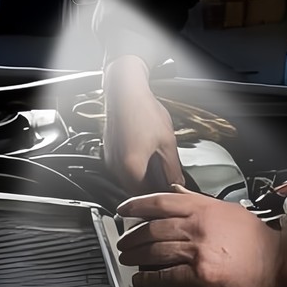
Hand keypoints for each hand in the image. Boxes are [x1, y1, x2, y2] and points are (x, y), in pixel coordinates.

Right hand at [103, 56, 183, 193]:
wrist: (124, 90)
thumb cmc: (142, 109)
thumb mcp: (167, 141)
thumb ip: (173, 168)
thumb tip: (177, 183)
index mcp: (131, 167)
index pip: (146, 196)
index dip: (161, 196)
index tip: (171, 193)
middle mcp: (116, 166)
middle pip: (135, 190)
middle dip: (151, 188)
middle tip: (167, 182)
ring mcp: (110, 159)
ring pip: (127, 180)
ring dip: (142, 178)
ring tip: (158, 169)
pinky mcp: (109, 151)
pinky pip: (121, 168)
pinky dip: (133, 168)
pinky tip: (146, 157)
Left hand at [116, 187, 286, 286]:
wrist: (276, 257)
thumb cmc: (255, 235)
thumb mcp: (226, 207)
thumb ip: (197, 200)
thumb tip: (176, 190)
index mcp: (202, 207)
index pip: (160, 202)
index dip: (136, 205)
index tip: (124, 210)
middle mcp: (197, 226)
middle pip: (153, 228)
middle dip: (132, 236)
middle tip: (122, 241)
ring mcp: (198, 250)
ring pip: (156, 251)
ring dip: (136, 257)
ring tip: (126, 259)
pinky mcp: (202, 274)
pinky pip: (168, 276)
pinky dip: (150, 279)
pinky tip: (141, 280)